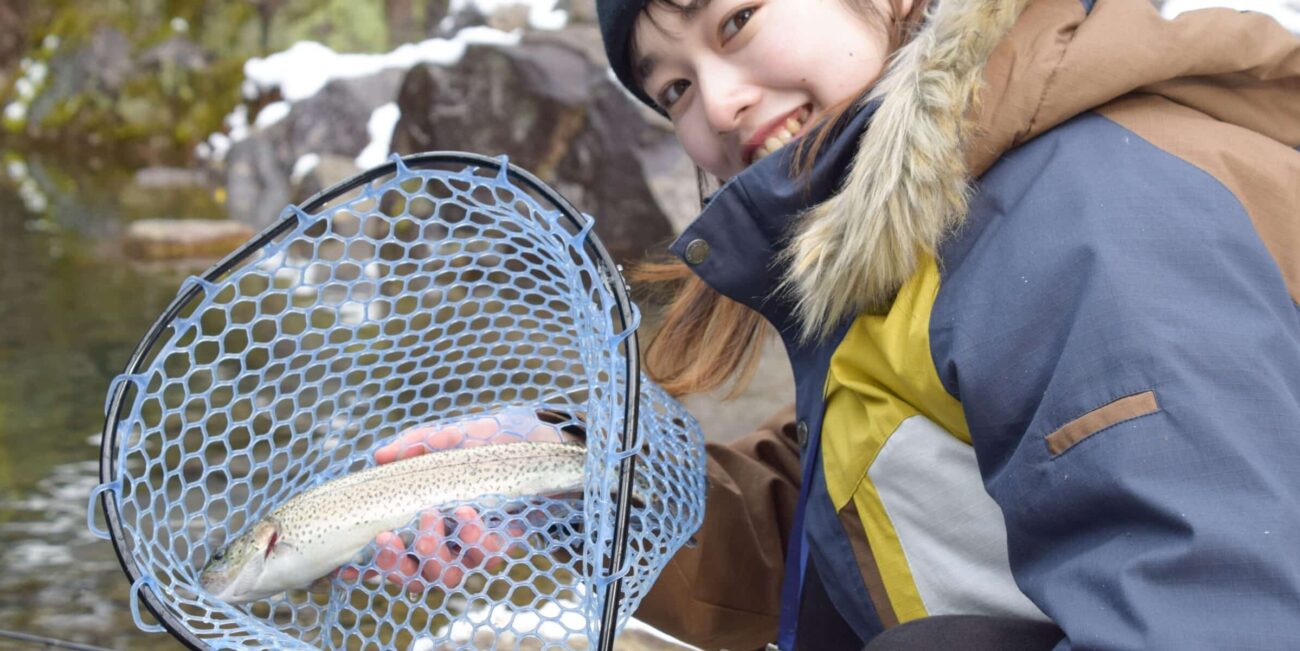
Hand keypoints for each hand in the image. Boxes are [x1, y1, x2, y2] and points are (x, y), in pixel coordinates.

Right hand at [336, 409, 572, 592]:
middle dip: (397, 563)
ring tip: (432, 517)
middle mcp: (447, 540)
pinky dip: (473, 540)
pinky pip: (484, 558)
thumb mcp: (456, 434)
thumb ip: (421, 443)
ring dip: (432, 553)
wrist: (548, 442)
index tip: (350, 561)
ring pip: (446, 574)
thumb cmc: (496, 440)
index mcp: (425, 517)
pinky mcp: (504, 544)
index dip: (370, 564)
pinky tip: (468, 515)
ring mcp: (475, 546)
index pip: (391, 553)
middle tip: (391, 535)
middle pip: (414, 574)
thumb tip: (380, 454)